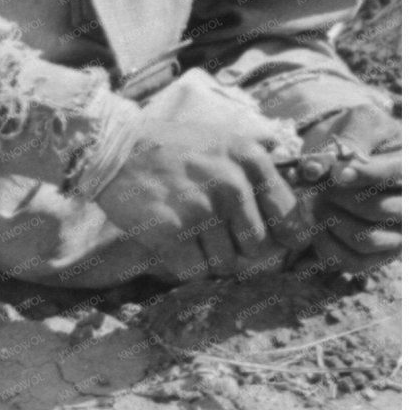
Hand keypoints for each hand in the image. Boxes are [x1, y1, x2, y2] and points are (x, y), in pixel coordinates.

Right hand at [93, 69, 303, 281]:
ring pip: (224, 263)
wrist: (112, 148)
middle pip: (257, 246)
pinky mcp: (168, 231)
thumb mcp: (223, 139)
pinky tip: (171, 243)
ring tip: (188, 235)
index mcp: (249, 160)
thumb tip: (296, 188)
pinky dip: (184, 265)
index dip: (286, 237)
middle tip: (217, 239)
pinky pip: (193, 271)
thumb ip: (259, 160)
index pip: (288, 216)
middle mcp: (230, 184)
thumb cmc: (170, 148)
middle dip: (239, 249)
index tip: (279, 244)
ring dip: (208, 258)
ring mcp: (199, 209)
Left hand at [296, 114, 400, 271]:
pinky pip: (353, 262)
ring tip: (314, 201)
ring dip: (329, 220)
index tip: (337, 174)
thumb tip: (314, 170)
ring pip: (365, 239)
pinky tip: (315, 225)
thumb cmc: (362, 137)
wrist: (356, 158)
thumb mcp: (361, 123)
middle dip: (337, 197)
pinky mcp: (380, 255)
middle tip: (315, 186)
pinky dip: (325, 245)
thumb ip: (345, 141)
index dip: (366, 174)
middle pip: (379, 210)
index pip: (399, 174)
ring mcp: (401, 234)